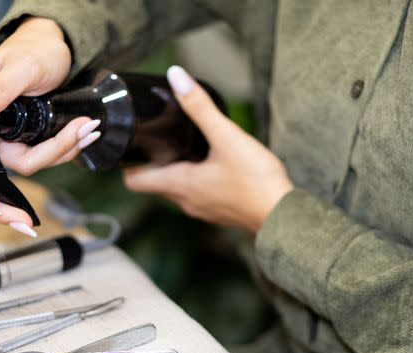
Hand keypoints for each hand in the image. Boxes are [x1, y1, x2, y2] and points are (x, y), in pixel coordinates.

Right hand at [0, 18, 101, 236]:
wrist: (58, 51)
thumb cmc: (35, 51)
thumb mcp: (23, 66)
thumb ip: (0, 87)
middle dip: (10, 201)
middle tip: (27, 223)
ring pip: (22, 169)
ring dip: (56, 155)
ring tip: (84, 131)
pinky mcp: (19, 140)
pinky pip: (37, 160)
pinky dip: (60, 152)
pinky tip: (80, 138)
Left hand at [124, 66, 293, 232]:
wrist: (284, 215)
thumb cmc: (256, 181)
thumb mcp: (227, 137)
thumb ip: (200, 107)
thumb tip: (176, 77)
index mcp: (179, 185)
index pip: (134, 181)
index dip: (128, 162)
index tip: (135, 143)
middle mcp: (185, 202)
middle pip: (154, 183)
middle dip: (153, 160)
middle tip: (159, 136)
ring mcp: (201, 210)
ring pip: (176, 188)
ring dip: (175, 169)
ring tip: (184, 144)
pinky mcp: (218, 211)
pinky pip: (196, 194)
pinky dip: (195, 178)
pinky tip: (211, 162)